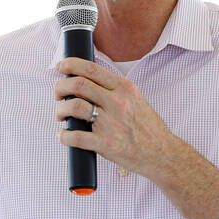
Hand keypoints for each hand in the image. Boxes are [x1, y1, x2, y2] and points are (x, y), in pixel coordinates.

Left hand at [54, 57, 175, 176]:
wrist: (161, 153)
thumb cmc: (146, 128)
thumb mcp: (135, 99)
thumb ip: (114, 90)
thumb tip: (87, 82)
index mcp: (124, 88)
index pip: (92, 69)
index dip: (71, 64)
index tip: (61, 67)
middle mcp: (117, 102)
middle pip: (78, 84)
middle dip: (60, 87)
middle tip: (58, 95)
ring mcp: (111, 123)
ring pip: (74, 106)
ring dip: (60, 110)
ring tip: (61, 116)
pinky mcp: (106, 144)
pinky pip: (75, 137)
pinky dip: (64, 136)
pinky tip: (64, 136)